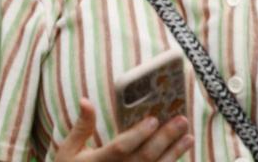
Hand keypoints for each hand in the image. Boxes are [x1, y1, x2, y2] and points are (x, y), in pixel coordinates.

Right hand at [55, 99, 191, 160]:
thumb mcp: (68, 151)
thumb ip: (81, 127)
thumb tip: (86, 100)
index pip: (122, 147)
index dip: (138, 134)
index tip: (153, 119)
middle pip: (145, 157)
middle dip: (165, 138)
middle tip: (182, 121)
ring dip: (173, 153)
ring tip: (188, 138)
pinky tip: (178, 156)